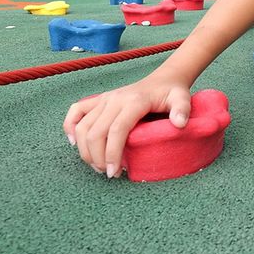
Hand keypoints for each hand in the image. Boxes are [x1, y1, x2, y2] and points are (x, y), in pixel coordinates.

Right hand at [62, 73, 192, 178]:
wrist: (163, 80)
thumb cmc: (172, 93)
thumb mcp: (182, 98)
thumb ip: (183, 109)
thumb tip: (180, 124)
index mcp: (133, 102)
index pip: (116, 130)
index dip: (112, 153)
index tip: (115, 172)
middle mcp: (114, 99)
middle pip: (95, 132)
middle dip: (98, 157)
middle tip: (109, 173)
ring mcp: (104, 99)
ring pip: (82, 126)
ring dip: (85, 150)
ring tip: (98, 166)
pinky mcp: (98, 100)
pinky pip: (76, 111)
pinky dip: (70, 127)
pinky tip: (74, 143)